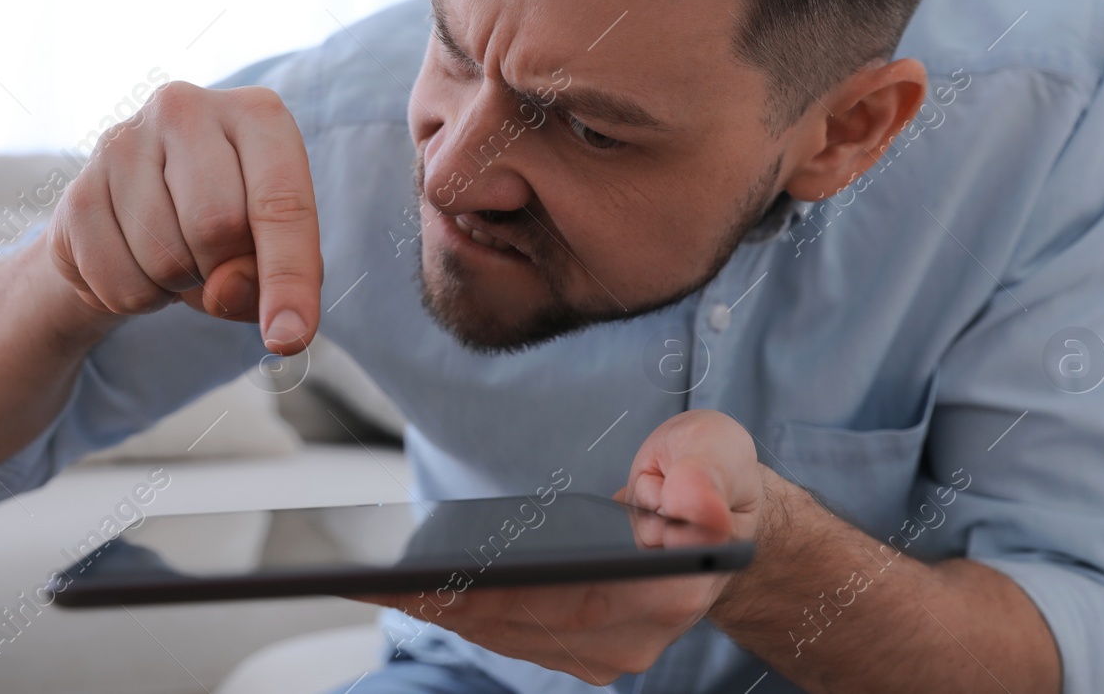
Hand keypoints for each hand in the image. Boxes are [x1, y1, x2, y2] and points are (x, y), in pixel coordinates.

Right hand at [45, 82, 322, 353]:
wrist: (136, 221)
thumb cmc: (226, 229)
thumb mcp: (268, 250)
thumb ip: (267, 275)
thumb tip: (226, 292)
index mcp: (257, 114)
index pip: (282, 203)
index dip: (290, 278)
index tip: (290, 338)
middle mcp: (186, 109)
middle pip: (218, 226)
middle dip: (223, 271)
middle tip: (216, 263)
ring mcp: (123, 143)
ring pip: (165, 258)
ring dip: (179, 286)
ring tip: (178, 255)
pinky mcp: (77, 191)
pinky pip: (119, 282)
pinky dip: (138, 297)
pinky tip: (138, 261)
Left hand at [359, 410, 771, 684]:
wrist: (721, 522)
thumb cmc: (713, 478)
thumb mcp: (719, 452)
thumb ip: (706, 473)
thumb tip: (692, 501)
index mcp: (672, 587)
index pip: (576, 596)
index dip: (506, 590)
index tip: (445, 576)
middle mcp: (635, 636)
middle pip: (527, 622)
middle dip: (453, 599)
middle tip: (383, 576)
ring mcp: (605, 651)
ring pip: (509, 635)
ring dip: (446, 610)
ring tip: (381, 580)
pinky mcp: (577, 649)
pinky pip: (508, 635)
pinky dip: (460, 612)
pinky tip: (414, 588)